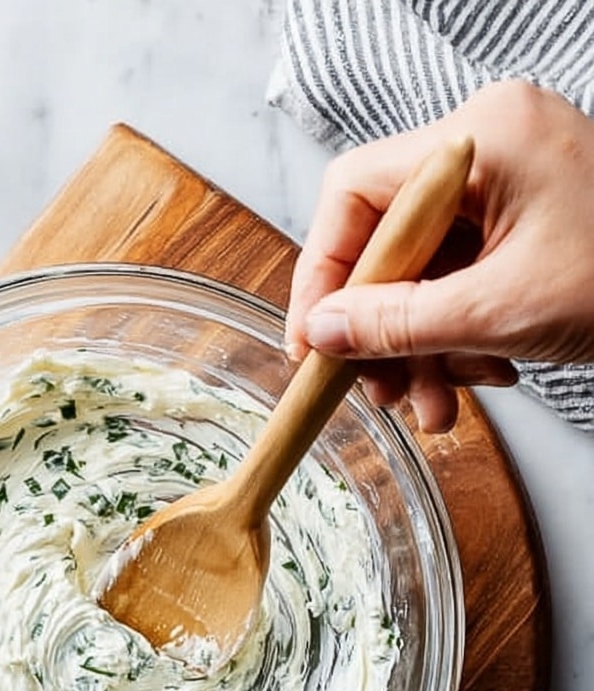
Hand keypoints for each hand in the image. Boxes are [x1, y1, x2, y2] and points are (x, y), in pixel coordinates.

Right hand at [285, 80, 593, 431]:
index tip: (313, 340)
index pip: (355, 194)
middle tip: (378, 390)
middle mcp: (487, 150)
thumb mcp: (499, 311)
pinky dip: (457, 334)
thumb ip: (396, 324)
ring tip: (434, 405)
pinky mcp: (523, 222)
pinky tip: (477, 375)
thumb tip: (322, 333)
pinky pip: (461, 279)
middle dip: (382, 328)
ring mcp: (508, 185)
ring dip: (419, 346)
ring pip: (423, 272)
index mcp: (481, 139)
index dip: (324, 272)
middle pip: (388, 242)